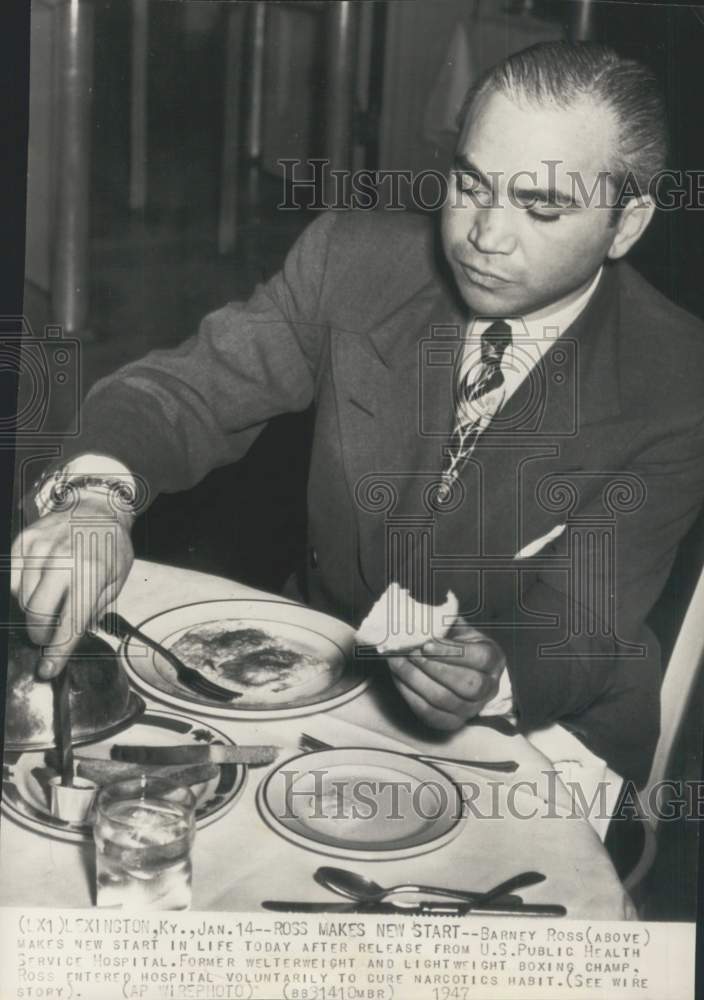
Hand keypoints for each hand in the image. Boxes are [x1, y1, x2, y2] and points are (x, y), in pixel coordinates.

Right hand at [10, 493, 134, 678]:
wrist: (97, 507)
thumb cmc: (110, 546)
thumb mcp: (116, 580)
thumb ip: (94, 610)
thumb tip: (71, 638)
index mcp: (92, 573)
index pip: (70, 623)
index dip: (57, 652)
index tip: (48, 670)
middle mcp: (63, 559)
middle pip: (37, 614)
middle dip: (40, 635)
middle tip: (47, 639)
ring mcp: (40, 548)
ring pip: (21, 599)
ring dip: (33, 612)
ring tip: (50, 606)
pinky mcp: (24, 542)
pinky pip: (12, 581)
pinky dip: (21, 593)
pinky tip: (39, 588)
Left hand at [388, 624, 505, 729]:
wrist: (458, 669)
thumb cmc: (455, 644)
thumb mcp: (456, 628)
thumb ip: (444, 621)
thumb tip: (421, 614)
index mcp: (494, 660)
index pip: (480, 658)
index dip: (453, 652)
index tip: (427, 642)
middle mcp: (489, 688)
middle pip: (467, 684)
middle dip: (434, 667)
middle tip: (411, 653)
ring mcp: (471, 709)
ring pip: (444, 700)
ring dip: (416, 679)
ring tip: (398, 662)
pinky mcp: (451, 723)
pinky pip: (429, 714)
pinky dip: (410, 695)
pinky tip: (398, 678)